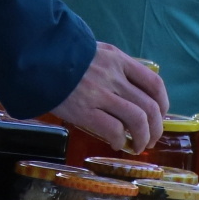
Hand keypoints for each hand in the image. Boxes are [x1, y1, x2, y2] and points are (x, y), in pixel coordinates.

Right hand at [52, 43, 167, 155]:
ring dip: (143, 138)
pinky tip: (117, 144)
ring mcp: (100, 93)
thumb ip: (113, 68)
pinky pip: (113, 130)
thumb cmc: (62, 57)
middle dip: (155, 128)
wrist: (35, 57)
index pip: (153, 83)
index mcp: (118, 59)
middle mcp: (113, 75)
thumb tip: (129, 92)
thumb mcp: (94, 53)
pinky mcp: (84, 110)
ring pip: (137, 120)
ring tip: (138, 146)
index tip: (160, 115)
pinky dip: (120, 140)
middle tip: (150, 139)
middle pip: (150, 106)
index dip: (163, 104)